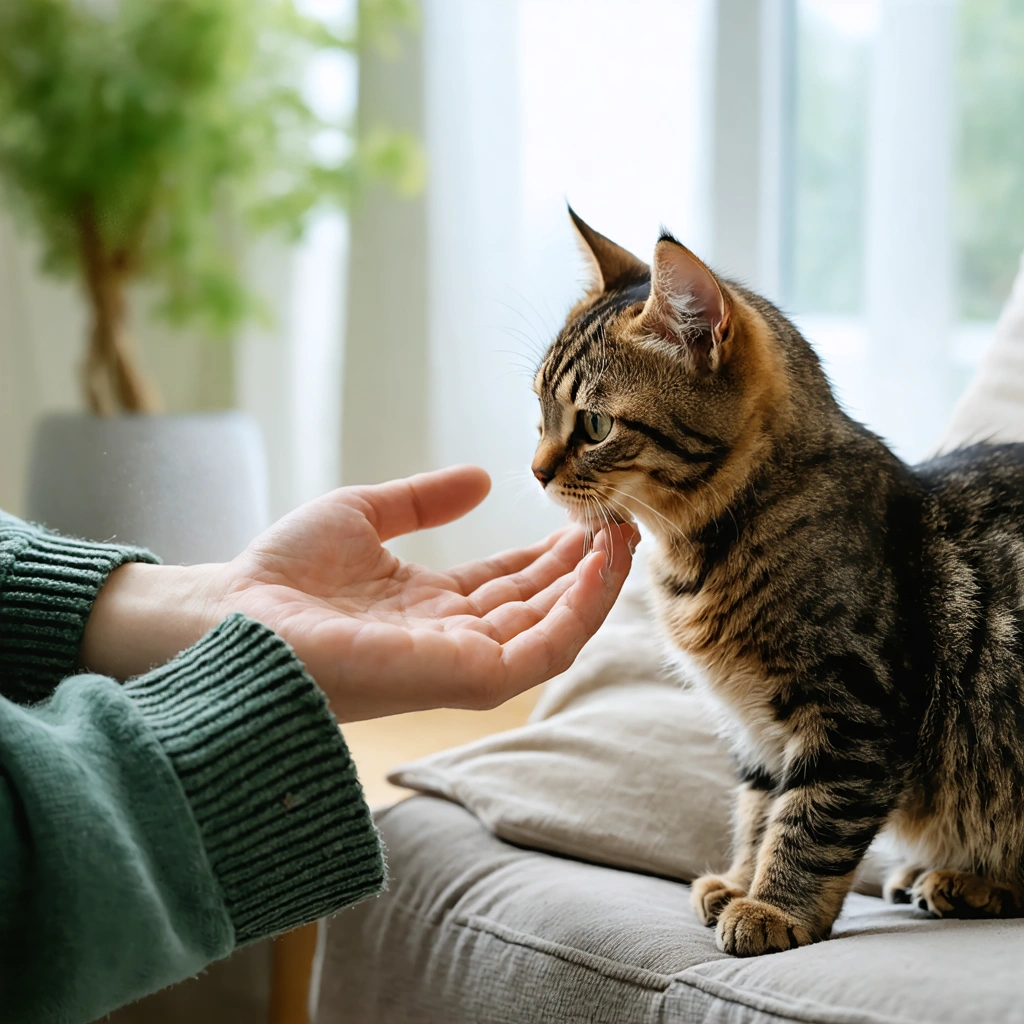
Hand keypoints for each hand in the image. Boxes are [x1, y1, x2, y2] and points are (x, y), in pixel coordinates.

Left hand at [80, 465, 637, 720]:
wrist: (232, 613)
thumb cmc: (283, 572)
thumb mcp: (363, 515)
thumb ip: (422, 500)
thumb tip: (483, 478)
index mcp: (432, 608)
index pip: (510, 585)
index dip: (551, 553)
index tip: (585, 516)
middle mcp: (453, 639)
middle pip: (538, 606)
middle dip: (583, 567)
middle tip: (621, 521)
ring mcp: (461, 663)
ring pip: (552, 631)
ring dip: (593, 587)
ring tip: (622, 538)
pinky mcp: (464, 678)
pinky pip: (542, 652)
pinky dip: (578, 612)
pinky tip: (600, 566)